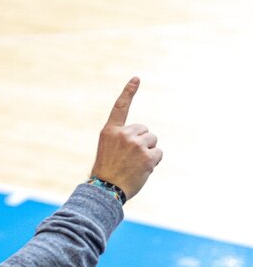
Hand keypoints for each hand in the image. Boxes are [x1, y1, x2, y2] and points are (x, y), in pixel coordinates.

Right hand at [90, 78, 162, 200]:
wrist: (106, 188)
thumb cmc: (108, 169)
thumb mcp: (109, 148)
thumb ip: (123, 138)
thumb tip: (146, 137)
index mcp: (110, 130)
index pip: (120, 107)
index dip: (129, 92)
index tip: (137, 78)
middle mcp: (123, 134)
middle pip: (144, 130)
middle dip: (143, 141)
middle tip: (131, 156)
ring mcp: (135, 144)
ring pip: (153, 141)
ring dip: (149, 151)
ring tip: (136, 164)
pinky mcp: (147, 156)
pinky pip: (158, 153)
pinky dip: (154, 161)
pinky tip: (142, 169)